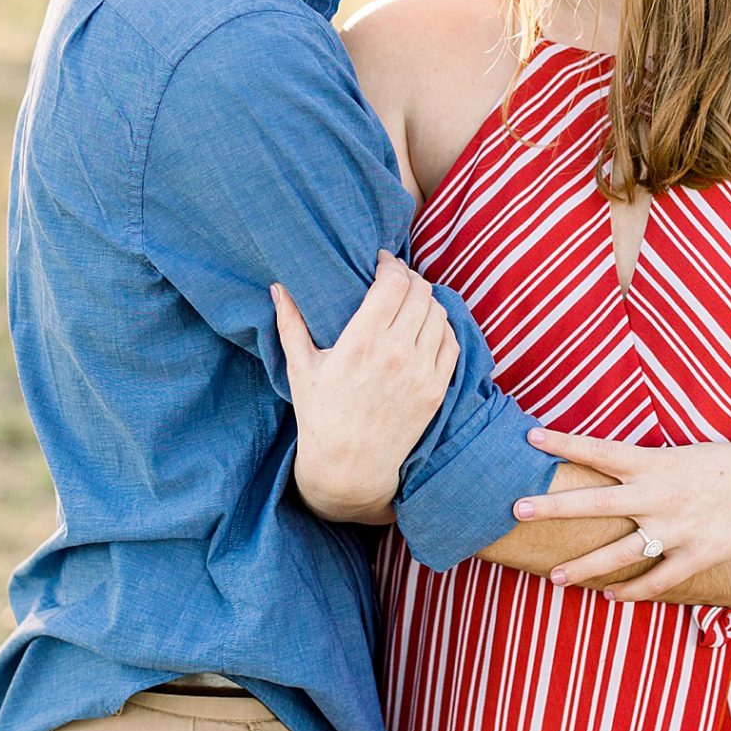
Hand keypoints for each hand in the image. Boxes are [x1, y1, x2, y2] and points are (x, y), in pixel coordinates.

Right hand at [271, 254, 458, 522]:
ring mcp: (422, 372)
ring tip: (411, 300)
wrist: (349, 468)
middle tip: (395, 279)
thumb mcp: (300, 368)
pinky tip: (426, 326)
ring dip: (426, 300)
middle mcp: (398, 353)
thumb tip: (278, 287)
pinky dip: (442, 327)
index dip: (390, 264)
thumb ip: (290, 323)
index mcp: (363, 342)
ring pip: (439, 314)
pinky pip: (451, 343)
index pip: (393, 283)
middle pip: (420, 292)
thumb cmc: (320, 416)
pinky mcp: (436, 389)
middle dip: (408, 278)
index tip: (381, 262)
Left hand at [512, 425, 730, 603]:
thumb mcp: (684, 455)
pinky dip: (631, 592)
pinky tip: (608, 598)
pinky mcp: (699, 556)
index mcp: (658, 463)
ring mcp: (679, 530)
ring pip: (619, 554)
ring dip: (583, 567)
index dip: (564, 443)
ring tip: (552, 576)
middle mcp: (662, 496)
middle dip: (555, 507)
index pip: (601, 450)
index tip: (530, 437)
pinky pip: (657, 581)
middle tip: (517, 508)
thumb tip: (606, 466)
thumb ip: (646, 466)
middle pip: (597, 503)